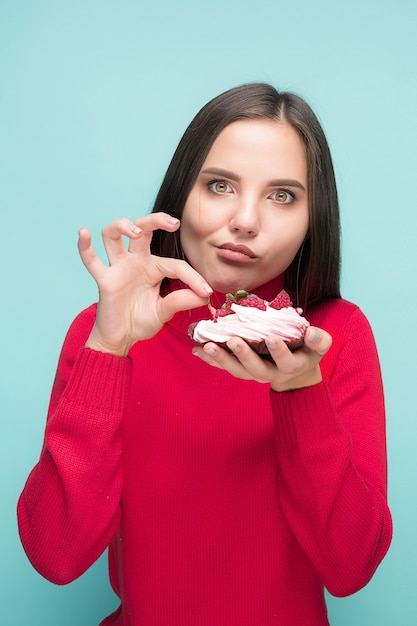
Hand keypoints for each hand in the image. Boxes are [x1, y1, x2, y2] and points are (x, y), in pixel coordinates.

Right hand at [78, 213, 212, 355]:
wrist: (121, 338)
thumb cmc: (141, 321)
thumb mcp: (165, 312)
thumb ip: (181, 301)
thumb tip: (204, 297)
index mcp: (154, 267)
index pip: (176, 264)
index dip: (193, 277)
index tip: (207, 292)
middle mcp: (136, 262)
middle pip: (143, 229)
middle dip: (157, 220)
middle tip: (174, 223)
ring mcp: (118, 268)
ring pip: (114, 235)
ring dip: (122, 226)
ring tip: (135, 232)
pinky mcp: (104, 280)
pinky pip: (91, 261)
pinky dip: (85, 247)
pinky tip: (83, 232)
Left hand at [192, 326, 331, 390]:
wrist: (295, 368)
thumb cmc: (307, 351)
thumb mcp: (319, 346)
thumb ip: (319, 340)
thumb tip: (312, 333)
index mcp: (291, 366)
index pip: (285, 361)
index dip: (279, 351)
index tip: (272, 338)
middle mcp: (270, 373)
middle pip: (255, 369)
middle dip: (244, 355)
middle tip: (233, 341)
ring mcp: (253, 373)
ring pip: (236, 370)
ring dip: (221, 358)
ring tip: (207, 346)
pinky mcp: (240, 369)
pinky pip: (224, 366)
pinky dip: (210, 359)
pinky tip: (197, 349)